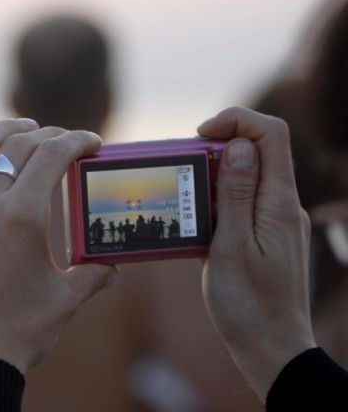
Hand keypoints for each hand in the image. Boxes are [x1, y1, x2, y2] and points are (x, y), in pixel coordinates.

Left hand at [0, 119, 119, 376]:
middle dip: (44, 134)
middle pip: (14, 147)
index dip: (76, 141)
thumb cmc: (19, 335)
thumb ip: (93, 275)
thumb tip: (111, 267)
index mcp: (20, 218)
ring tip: (16, 130)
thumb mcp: (65, 301)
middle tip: (58, 138)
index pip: (52, 156)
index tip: (89, 141)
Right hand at [198, 107, 315, 400]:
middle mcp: (283, 204)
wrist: (270, 347)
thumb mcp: (232, 246)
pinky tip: (195, 221)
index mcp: (279, 202)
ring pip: (246, 175)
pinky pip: (242, 201)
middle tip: (183, 166)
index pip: (271, 134)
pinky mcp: (264, 234)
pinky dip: (216, 199)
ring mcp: (275, 219)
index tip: (200, 134)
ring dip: (213, 175)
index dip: (236, 120)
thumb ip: (236, 193)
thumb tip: (239, 145)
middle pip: (257, 149)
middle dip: (218, 146)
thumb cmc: (248, 304)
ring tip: (184, 197)